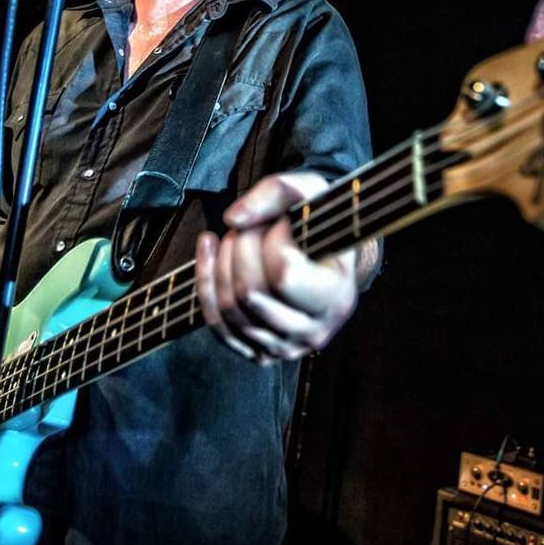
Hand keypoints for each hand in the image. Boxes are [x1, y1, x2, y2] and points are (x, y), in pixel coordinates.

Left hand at [195, 172, 358, 362]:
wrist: (328, 255)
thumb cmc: (318, 222)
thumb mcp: (308, 192)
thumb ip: (273, 194)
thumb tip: (232, 219)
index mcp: (337, 292)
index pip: (283, 276)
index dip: (270, 240)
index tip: (280, 221)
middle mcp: (316, 329)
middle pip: (250, 294)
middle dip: (239, 248)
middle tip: (250, 226)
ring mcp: (288, 345)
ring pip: (230, 310)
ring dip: (220, 264)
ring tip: (234, 236)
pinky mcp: (263, 352)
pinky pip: (219, 326)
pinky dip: (205, 284)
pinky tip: (209, 251)